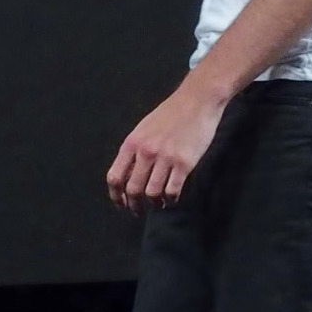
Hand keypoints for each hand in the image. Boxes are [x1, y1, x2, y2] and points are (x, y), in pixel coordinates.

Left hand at [106, 82, 225, 212]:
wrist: (196, 100)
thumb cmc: (170, 114)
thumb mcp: (144, 129)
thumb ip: (134, 151)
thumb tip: (127, 176)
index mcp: (131, 143)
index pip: (115, 177)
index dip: (116, 196)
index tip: (121, 204)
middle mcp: (145, 152)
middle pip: (133, 189)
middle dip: (134, 205)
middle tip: (138, 211)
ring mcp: (165, 158)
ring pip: (152, 193)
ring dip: (154, 204)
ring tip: (158, 204)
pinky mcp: (184, 163)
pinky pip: (172, 190)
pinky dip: (170, 199)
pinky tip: (172, 198)